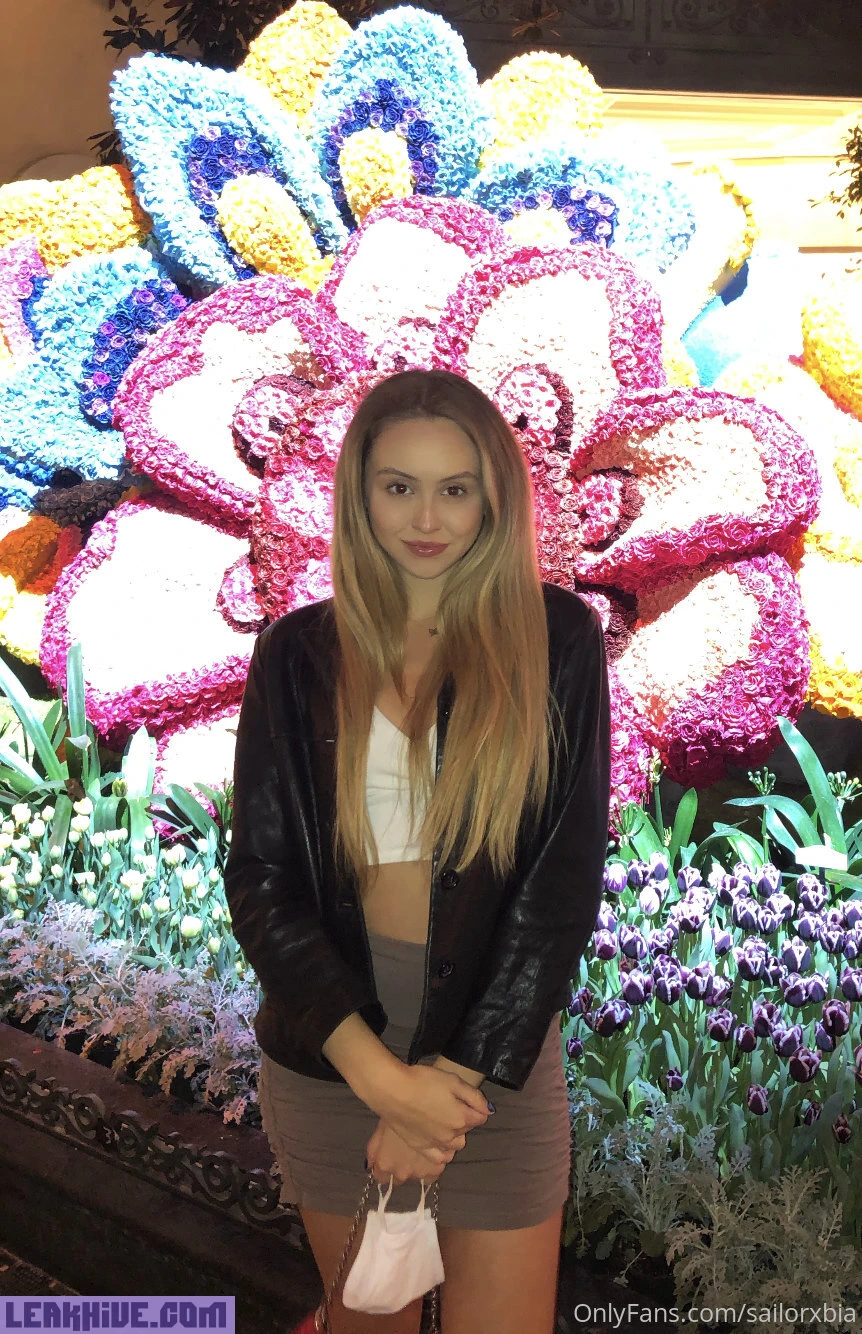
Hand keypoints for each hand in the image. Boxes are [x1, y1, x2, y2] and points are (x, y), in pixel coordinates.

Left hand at [366, 1118, 461, 1186]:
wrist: (420, 1105)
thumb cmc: (397, 1111)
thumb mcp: (380, 1128)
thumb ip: (374, 1150)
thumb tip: (370, 1163)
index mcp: (385, 1163)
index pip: (381, 1178)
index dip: (384, 1169)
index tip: (389, 1161)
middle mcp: (401, 1172)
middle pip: (399, 1178)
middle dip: (402, 1168)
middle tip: (407, 1151)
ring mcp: (420, 1171)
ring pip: (418, 1176)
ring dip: (419, 1167)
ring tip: (422, 1150)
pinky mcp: (437, 1167)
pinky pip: (434, 1173)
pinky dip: (434, 1166)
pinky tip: (435, 1152)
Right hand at [371, 1063, 489, 1162]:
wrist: (392, 1091)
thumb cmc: (423, 1081)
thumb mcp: (453, 1081)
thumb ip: (475, 1097)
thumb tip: (488, 1110)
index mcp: (462, 1118)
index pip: (481, 1116)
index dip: (475, 1105)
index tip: (465, 1097)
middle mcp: (452, 1136)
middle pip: (467, 1129)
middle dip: (464, 1118)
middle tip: (450, 1103)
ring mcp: (435, 1144)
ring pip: (455, 1144)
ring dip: (455, 1134)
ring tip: (443, 1120)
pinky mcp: (420, 1147)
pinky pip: (439, 1157)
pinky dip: (444, 1151)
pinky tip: (440, 1142)